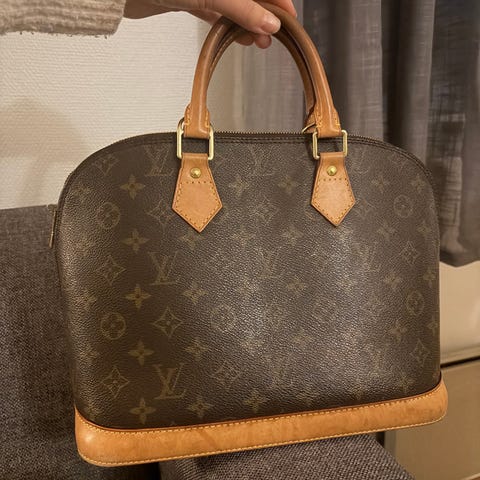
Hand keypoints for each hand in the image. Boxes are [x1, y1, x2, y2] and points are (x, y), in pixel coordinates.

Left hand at [124, 0, 296, 47]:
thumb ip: (243, 8)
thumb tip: (270, 23)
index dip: (278, 1)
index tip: (288, 20)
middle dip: (263, 15)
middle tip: (273, 36)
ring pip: (233, 5)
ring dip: (246, 23)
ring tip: (257, 42)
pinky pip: (215, 12)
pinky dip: (226, 26)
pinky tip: (236, 37)